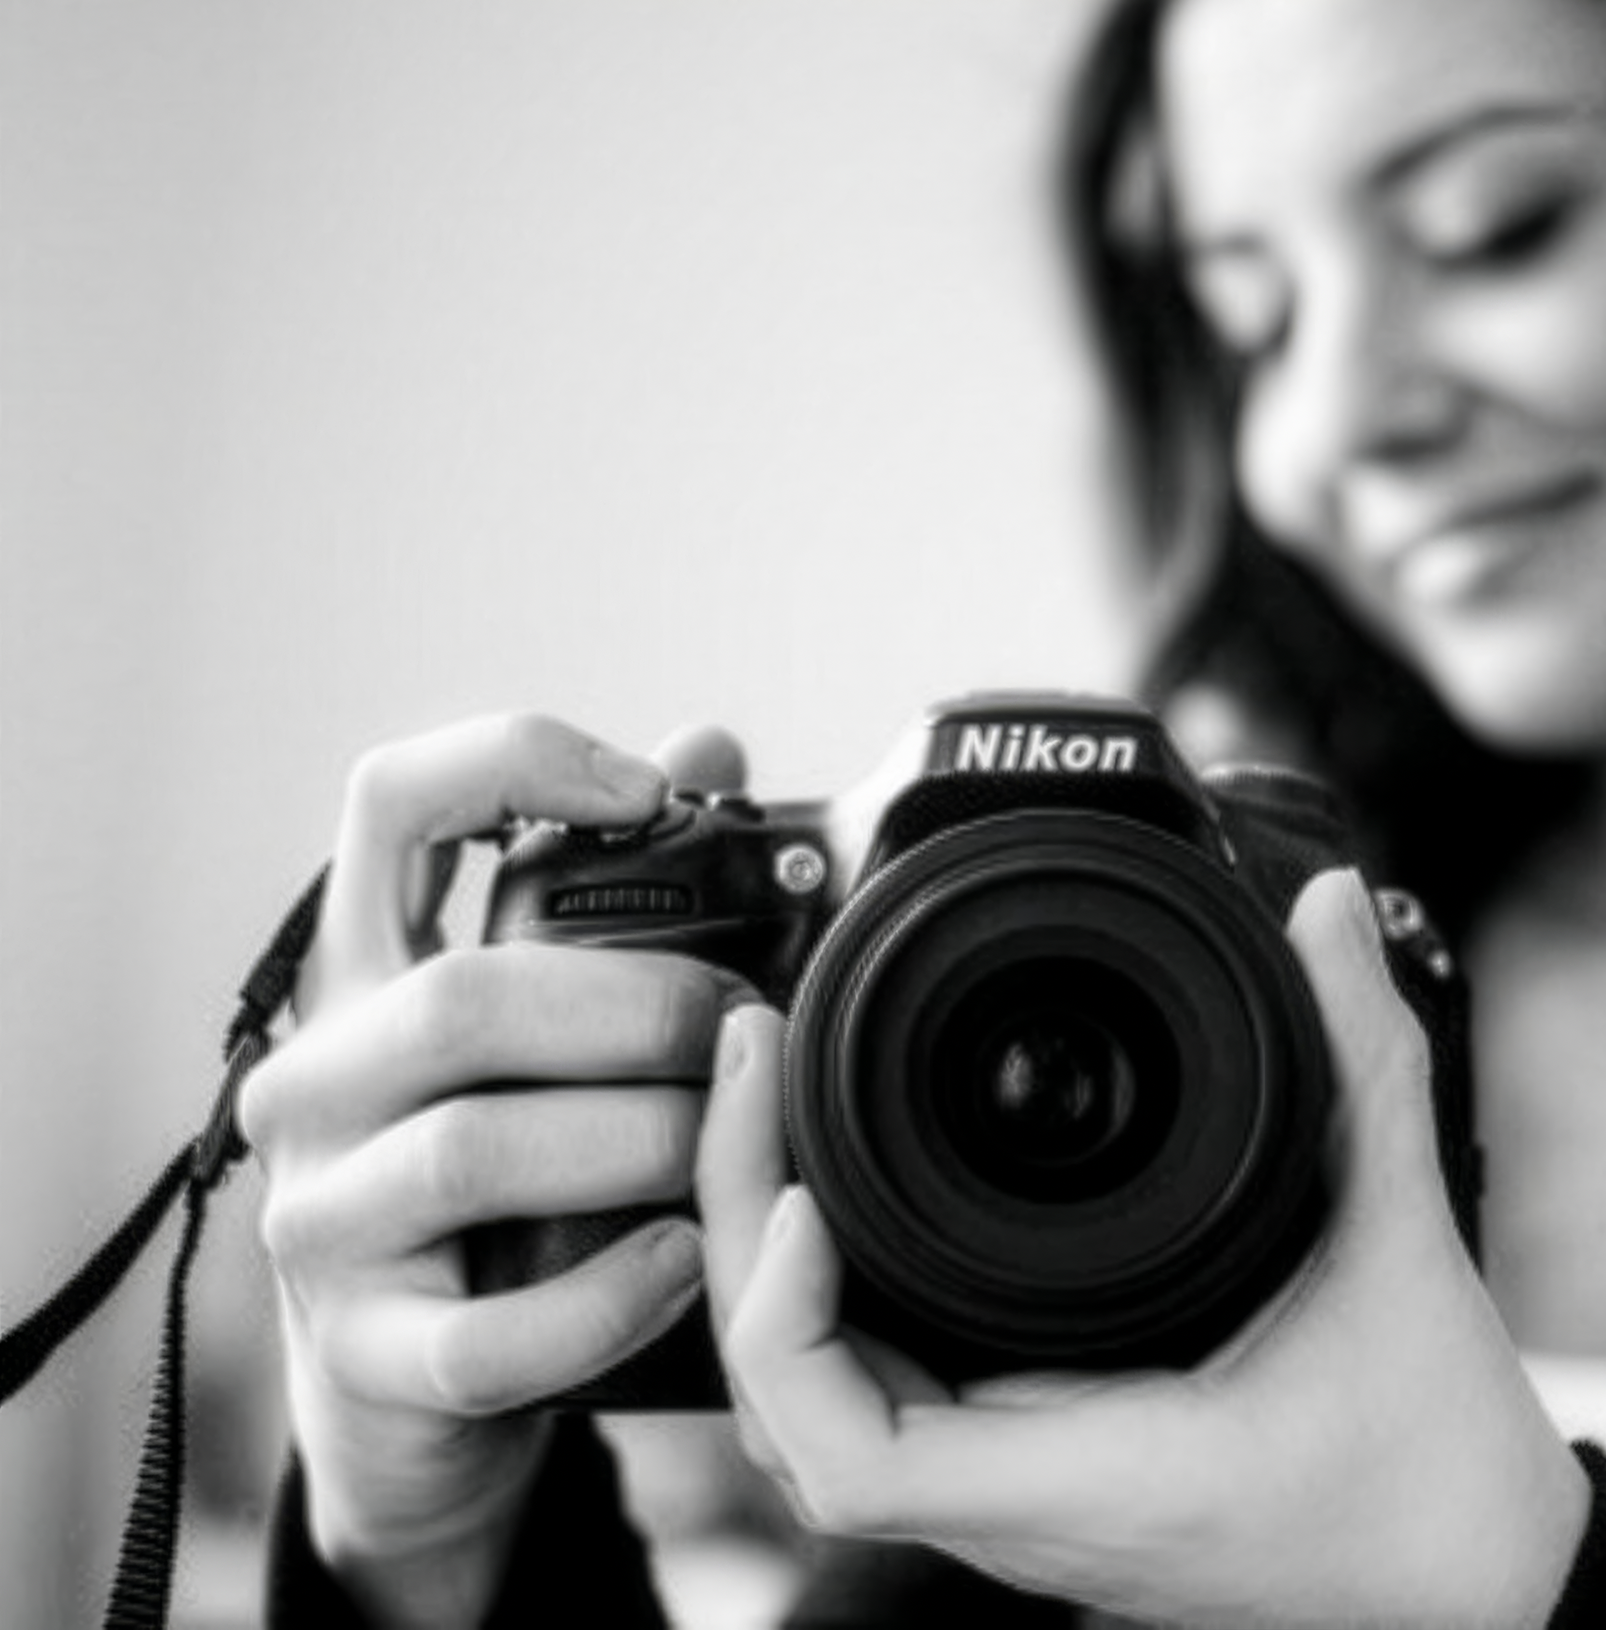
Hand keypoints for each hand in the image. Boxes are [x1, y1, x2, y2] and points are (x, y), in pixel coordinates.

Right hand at [240, 715, 742, 1629]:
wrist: (430, 1395)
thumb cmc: (520, 1180)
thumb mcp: (558, 1030)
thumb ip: (625, 892)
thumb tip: (710, 746)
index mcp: (370, 971)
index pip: (392, 805)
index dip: (512, 764)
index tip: (648, 793)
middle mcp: (319, 1079)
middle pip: (463, 996)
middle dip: (641, 1005)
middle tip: (750, 1028)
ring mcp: (325, 1221)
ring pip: (473, 1150)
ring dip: (639, 1141)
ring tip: (736, 1147)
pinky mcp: (368, 1354)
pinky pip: (488, 1334)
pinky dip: (605, 1298)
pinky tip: (686, 1262)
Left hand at [699, 868, 1589, 1627]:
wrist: (1476, 1589)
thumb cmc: (1440, 1469)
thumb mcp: (1406, 1254)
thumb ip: (1368, 1071)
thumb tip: (1325, 909)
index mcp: (1094, 1480)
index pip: (852, 1462)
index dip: (781, 1327)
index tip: (793, 1192)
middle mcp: (1029, 1509)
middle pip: (793, 1417)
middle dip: (734, 1246)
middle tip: (748, 1068)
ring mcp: (1024, 1502)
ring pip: (826, 1417)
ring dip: (770, 1279)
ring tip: (767, 1114)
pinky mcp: (1043, 1476)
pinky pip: (888, 1407)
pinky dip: (837, 1310)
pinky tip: (839, 1207)